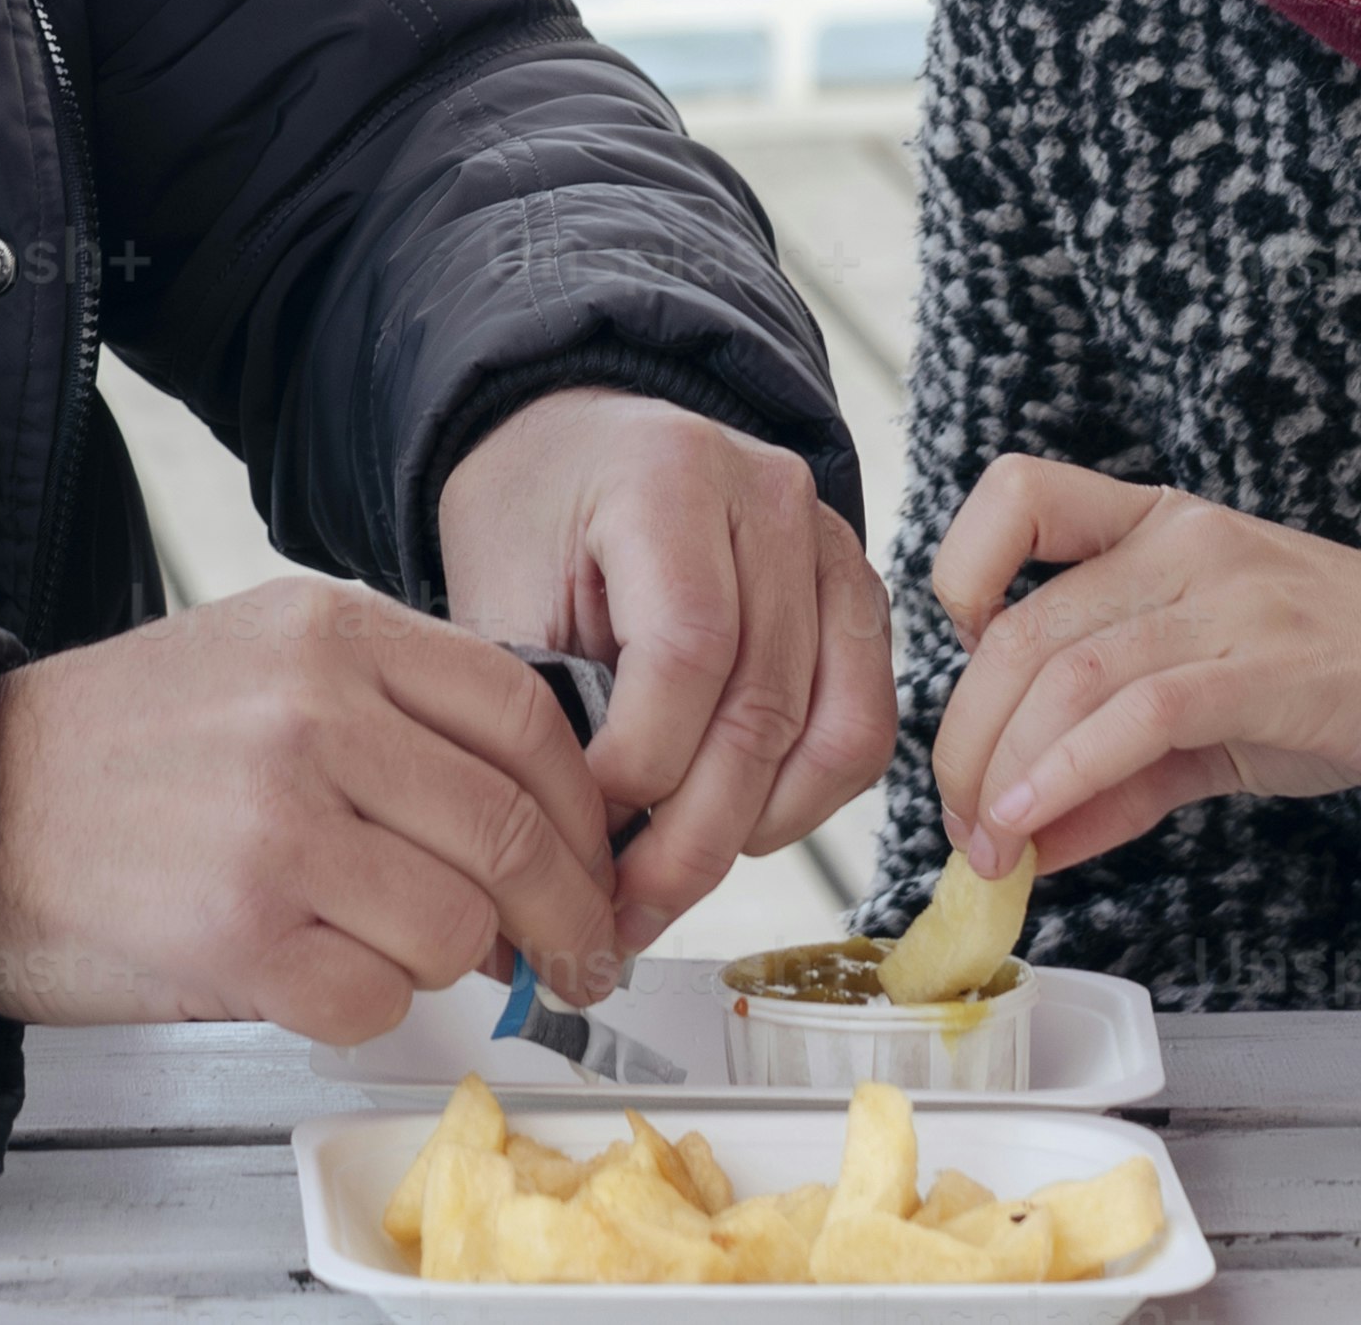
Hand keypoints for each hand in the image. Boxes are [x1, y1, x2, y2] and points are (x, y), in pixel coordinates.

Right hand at [0, 575, 633, 1037]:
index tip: (593, 866)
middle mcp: (310, 716)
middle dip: (563, 918)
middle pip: (511, 832)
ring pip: (456, 926)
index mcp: (328, 631)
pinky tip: (319, 973)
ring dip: (450, 964)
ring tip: (395, 950)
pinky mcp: (239, 931)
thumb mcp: (262, 660)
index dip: (582, 812)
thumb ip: (394, 706)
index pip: (526, 719)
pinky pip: (376, 997)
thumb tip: (541, 811)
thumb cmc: (123, 748)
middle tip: (570, 958)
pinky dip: (368, 1006)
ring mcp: (275, 825)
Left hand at [431, 388, 905, 952]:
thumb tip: (555, 854)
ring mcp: (831, 548)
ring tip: (668, 879)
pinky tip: (733, 828)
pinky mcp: (860, 598)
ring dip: (751, 833)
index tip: (580, 829)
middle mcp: (771, 501)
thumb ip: (536, 700)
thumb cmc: (533, 515)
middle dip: (690, 839)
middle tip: (622, 912)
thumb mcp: (498, 582)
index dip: (639, 764)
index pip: (688, 650)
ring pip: (830, 734)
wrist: (582, 447)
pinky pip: (863, 730)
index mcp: (668, 476)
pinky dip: (804, 803)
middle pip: (763, 707)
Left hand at [926, 455, 1360, 877]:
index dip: (960, 569)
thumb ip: (1122, 772)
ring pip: (1066, 667)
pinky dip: (1068, 774)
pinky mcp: (1274, 665)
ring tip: (987, 848)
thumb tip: (1023, 839)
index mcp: (1166, 527)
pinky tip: (1038, 830)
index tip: (959, 669)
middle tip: (959, 827)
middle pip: (1022, 623)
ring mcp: (1232, 596)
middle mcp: (1186, 541)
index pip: (1018, 493)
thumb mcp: (1226, 720)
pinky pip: (1140, 712)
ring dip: (1002, 770)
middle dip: (967, 734)